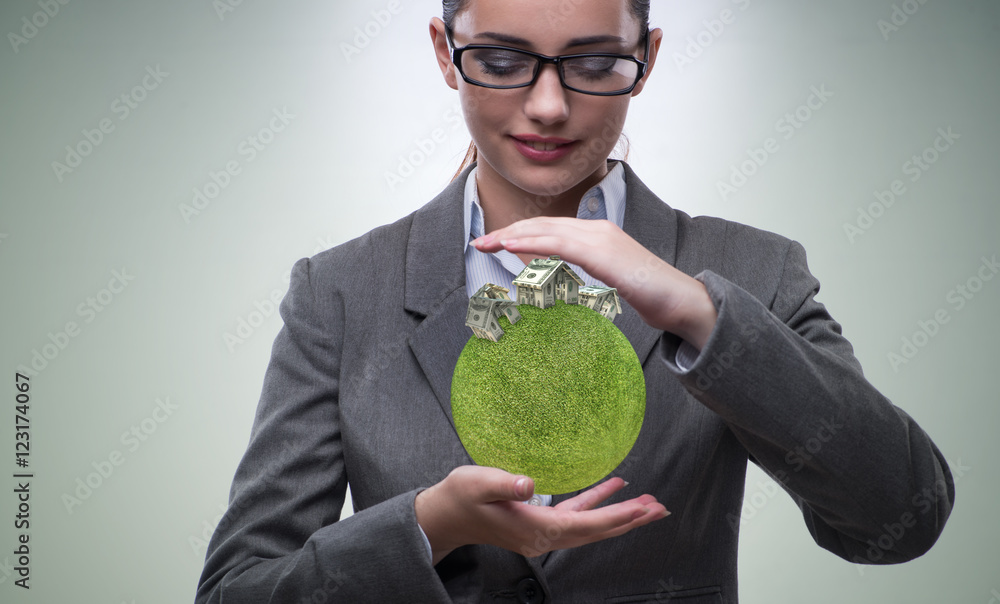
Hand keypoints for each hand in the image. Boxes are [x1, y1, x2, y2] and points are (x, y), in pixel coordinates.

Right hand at [414, 465, 668, 564]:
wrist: (446, 515)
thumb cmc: (461, 496)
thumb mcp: (478, 483)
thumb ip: (504, 482)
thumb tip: (530, 484)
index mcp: (534, 529)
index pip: (584, 524)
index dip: (615, 516)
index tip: (641, 509)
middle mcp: (544, 537)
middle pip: (597, 531)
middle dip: (630, 520)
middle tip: (661, 508)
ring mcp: (544, 533)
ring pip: (592, 526)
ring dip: (620, 515)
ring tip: (648, 503)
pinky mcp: (541, 524)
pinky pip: (578, 516)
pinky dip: (598, 504)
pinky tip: (613, 488)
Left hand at [471, 218, 717, 348]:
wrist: (682, 302)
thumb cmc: (649, 296)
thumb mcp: (608, 281)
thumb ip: (583, 274)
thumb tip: (557, 278)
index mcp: (597, 234)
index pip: (550, 229)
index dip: (519, 233)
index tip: (494, 243)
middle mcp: (597, 230)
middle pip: (543, 225)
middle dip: (508, 232)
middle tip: (479, 242)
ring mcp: (602, 239)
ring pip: (547, 231)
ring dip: (513, 236)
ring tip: (488, 243)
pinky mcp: (604, 254)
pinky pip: (561, 245)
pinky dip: (534, 243)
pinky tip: (513, 247)